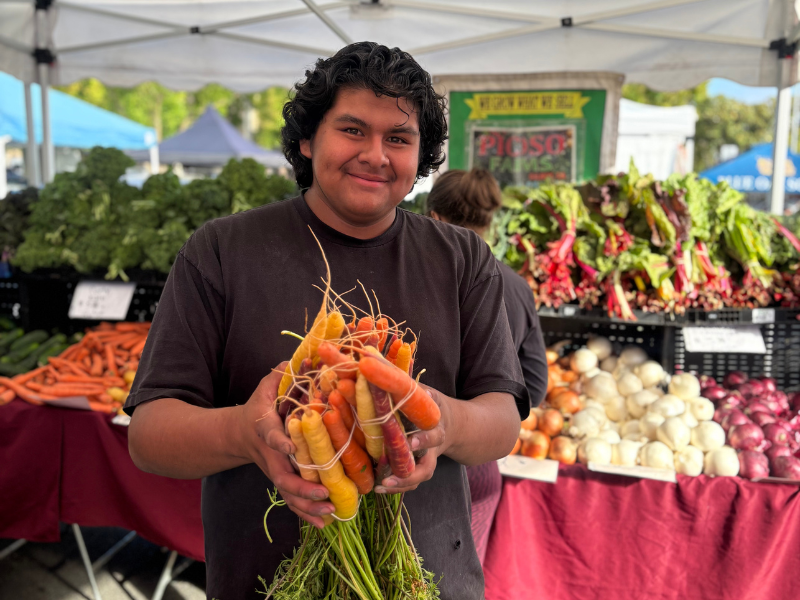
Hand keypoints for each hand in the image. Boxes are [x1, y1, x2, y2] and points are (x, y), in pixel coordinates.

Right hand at [237, 361, 334, 527]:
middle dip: (303, 488)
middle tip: (324, 493)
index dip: (280, 442)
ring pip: (289, 495)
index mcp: (265, 430)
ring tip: (330, 512)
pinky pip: (293, 502)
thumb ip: (281, 375)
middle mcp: (271, 456)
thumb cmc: (258, 409)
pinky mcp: (282, 481)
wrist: (237, 435)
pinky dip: (307, 514)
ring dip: (308, 507)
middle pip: (283, 477)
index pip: (271, 436)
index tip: (291, 446)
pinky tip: (325, 523)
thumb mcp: (265, 389)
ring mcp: (276, 471)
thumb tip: (305, 356)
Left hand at [374, 385, 450, 493]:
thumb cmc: (433, 404)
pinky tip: (378, 486)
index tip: (411, 442)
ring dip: (403, 482)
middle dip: (412, 470)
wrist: (457, 425)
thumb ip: (407, 385)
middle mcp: (434, 444)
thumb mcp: (426, 391)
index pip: (432, 430)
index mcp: (436, 423)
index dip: (423, 438)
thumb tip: (378, 367)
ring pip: (420, 476)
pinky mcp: (421, 468)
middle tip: (392, 473)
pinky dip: (398, 486)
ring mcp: (429, 458)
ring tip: (382, 484)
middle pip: (428, 462)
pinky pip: (413, 482)